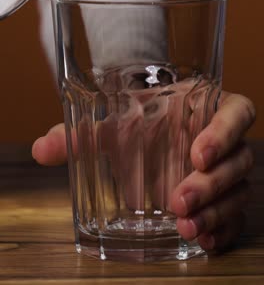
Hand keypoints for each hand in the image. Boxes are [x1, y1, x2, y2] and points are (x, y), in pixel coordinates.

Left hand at [32, 91, 254, 251]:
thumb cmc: (138, 119)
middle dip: (212, 184)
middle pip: (238, 160)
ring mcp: (226, 172)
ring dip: (216, 212)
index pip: (236, 113)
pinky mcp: (223, 199)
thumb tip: (41, 149)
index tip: (198, 154)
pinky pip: (235, 216)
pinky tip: (203, 240)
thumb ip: (80, 133)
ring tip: (186, 227)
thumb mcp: (113, 122)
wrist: (147, 129)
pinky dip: (222, 230)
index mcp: (206, 109)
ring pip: (239, 191)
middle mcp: (223, 141)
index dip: (224, 133)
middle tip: (179, 201)